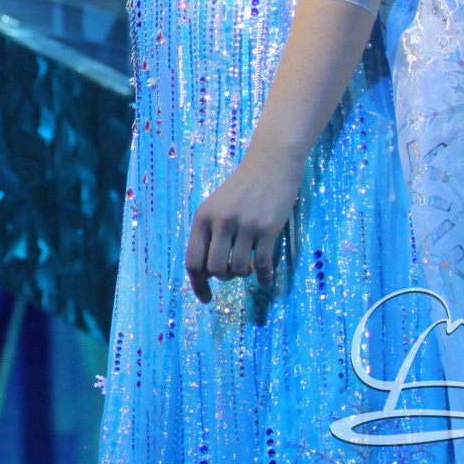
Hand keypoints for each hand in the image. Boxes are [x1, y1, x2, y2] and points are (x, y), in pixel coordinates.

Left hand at [184, 150, 302, 303]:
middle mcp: (221, 221)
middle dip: (223, 277)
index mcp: (203, 217)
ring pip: (239, 269)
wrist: (270, 164)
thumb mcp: (216, 206)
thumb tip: (207, 271)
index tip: (206, 299)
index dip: (198, 284)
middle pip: (215, 268)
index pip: (193, 260)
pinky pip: (264, 265)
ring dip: (244, 274)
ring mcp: (246, 225)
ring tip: (250, 266)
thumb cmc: (242, 187)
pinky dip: (265, 277)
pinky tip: (267, 278)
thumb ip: (209, 233)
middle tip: (232, 271)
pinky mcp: (269, 229)